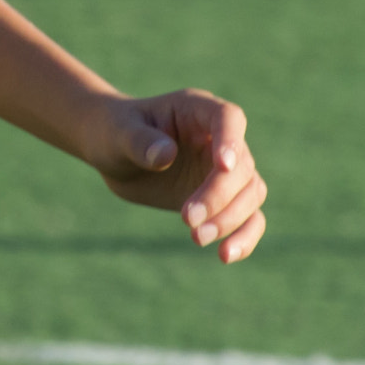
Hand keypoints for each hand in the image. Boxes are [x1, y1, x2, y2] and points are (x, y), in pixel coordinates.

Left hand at [95, 89, 266, 263]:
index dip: (231, 141)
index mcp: (196, 109)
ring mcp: (223, 170)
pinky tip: (225, 255)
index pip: (228, 118)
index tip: (223, 167)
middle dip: (219, 196)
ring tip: (196, 238)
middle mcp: (217, 138)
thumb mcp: (119, 133)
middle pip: (242, 166)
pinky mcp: (221, 199)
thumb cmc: (114, 132)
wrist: (114, 154)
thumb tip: (165, 156)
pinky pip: (248, 218)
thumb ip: (140, 142)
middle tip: (187, 219)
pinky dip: (244, 236)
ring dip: (231, 219)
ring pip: (251, 193)